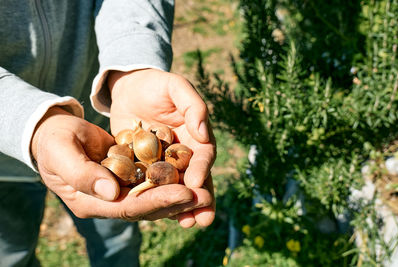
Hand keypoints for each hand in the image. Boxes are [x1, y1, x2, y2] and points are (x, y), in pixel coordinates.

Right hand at [31, 107, 211, 219]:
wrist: (52, 132)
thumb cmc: (52, 142)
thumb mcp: (61, 154)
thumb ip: (82, 174)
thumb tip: (112, 192)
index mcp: (91, 202)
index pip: (129, 207)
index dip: (158, 201)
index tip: (185, 193)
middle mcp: (109, 201)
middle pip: (147, 206)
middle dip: (176, 201)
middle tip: (204, 196)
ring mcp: (119, 189)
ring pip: (153, 196)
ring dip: (178, 193)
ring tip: (204, 190)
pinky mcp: (127, 175)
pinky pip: (152, 180)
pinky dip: (170, 178)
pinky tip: (190, 174)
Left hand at [108, 68, 215, 227]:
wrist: (128, 88)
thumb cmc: (155, 84)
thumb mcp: (176, 86)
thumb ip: (193, 106)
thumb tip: (204, 133)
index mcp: (196, 135)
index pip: (204, 155)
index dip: (202, 169)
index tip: (197, 184)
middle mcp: (184, 153)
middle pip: (195, 178)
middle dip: (199, 199)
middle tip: (202, 219)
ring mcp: (165, 163)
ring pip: (176, 188)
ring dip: (181, 206)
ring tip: (186, 223)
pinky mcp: (145, 169)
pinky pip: (151, 187)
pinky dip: (154, 200)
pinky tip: (154, 215)